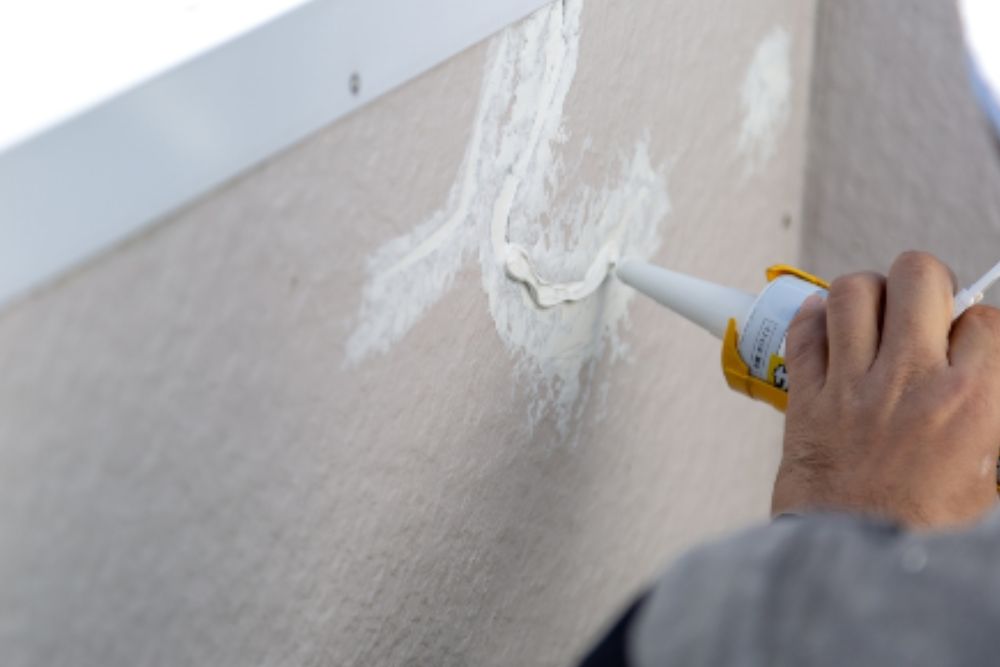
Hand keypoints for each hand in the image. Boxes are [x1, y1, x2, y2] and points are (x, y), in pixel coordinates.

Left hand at [772, 251, 999, 527]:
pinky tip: (828, 328)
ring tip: (873, 315)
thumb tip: (979, 375)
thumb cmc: (921, 531)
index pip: (988, 319)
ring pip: (853, 290)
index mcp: (971, 402)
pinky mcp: (804, 397)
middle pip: (917, 275)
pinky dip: (813, 318)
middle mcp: (910, 380)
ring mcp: (851, 385)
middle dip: (925, 281)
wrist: (853, 567)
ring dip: (866, 294)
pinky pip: (802, 330)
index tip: (968, 339)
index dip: (979, 325)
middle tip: (922, 308)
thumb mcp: (989, 479)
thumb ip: (988, 420)